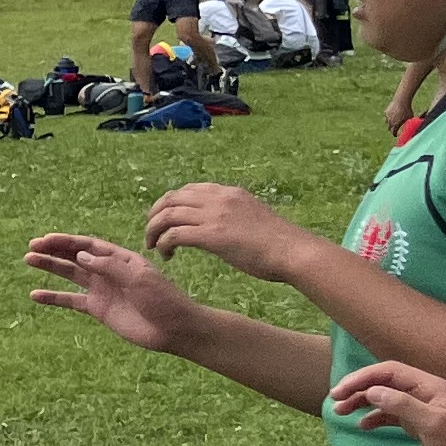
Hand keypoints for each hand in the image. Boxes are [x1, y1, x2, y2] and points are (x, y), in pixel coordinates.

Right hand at [24, 231, 207, 351]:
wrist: (174, 329)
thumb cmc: (163, 299)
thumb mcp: (140, 278)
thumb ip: (110, 266)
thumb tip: (80, 256)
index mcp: (121, 258)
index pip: (89, 245)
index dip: (67, 241)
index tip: (47, 239)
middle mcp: (108, 271)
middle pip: (76, 256)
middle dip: (54, 250)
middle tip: (32, 246)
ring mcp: (102, 289)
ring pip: (70, 274)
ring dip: (50, 266)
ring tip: (29, 259)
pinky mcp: (97, 308)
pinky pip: (70, 300)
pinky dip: (53, 297)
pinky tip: (35, 295)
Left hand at [140, 182, 307, 279]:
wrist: (294, 251)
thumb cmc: (279, 243)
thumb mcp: (254, 217)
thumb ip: (234, 215)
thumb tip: (221, 226)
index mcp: (230, 193)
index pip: (188, 190)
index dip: (170, 204)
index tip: (166, 220)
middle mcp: (219, 199)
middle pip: (170, 199)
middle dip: (154, 215)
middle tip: (151, 233)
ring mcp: (214, 215)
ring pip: (167, 215)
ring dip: (153, 231)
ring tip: (153, 246)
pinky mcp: (211, 235)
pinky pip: (173, 235)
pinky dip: (163, 244)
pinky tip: (166, 255)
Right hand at [332, 358, 445, 445]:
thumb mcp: (434, 423)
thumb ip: (403, 405)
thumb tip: (373, 391)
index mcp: (428, 386)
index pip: (389, 371)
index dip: (363, 377)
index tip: (341, 390)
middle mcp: (422, 393)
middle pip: (383, 383)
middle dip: (358, 389)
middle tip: (335, 401)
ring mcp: (419, 408)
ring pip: (384, 398)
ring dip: (362, 403)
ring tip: (342, 412)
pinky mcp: (418, 424)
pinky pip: (390, 416)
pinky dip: (374, 418)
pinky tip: (363, 426)